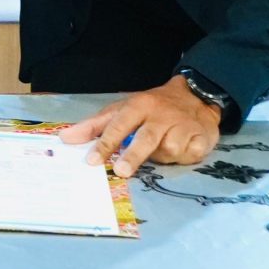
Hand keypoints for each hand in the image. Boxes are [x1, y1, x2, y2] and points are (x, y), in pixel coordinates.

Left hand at [60, 77, 222, 176]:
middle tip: (122, 171)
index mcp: (138, 106)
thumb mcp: (123, 110)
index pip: (118, 125)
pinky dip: (186, 155)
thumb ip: (95, 125)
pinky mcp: (202, 136)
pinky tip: (185, 147)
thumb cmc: (152, 107)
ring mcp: (182, 125)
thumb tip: (65, 138)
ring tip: (164, 148)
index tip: (92, 160)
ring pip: (169, 149)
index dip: (105, 143)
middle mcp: (160, 115)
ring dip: (164, 156)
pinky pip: (190, 153)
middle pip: (145, 138)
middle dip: (133, 155)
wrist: (196, 96)